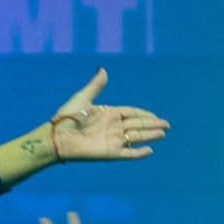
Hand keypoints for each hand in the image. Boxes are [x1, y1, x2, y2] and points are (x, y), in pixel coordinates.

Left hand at [46, 69, 167, 161]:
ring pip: (136, 138)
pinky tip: (150, 150)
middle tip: (167, 125)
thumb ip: (95, 85)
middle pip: (137, 125)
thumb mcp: (82, 98)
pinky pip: (127, 154)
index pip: (131, 113)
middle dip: (152, 125)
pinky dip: (138, 153)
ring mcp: (112, 140)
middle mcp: (112, 127)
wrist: (56, 137)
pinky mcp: (109, 153)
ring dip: (150, 135)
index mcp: (108, 114)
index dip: (144, 114)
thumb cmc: (66, 118)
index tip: (155, 116)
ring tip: (163, 133)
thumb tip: (103, 69)